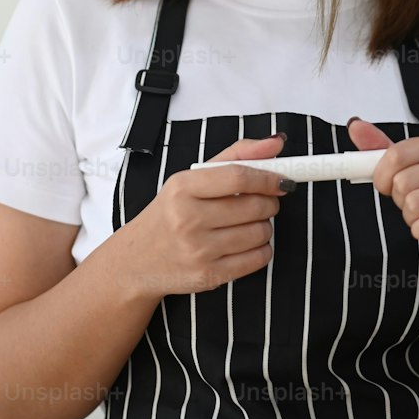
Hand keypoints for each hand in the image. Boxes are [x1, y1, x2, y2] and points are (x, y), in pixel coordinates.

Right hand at [119, 133, 293, 300]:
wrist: (137, 261)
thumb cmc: (171, 212)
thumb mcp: (192, 179)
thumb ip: (236, 155)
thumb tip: (278, 142)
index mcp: (182, 187)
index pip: (238, 177)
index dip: (268, 177)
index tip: (282, 179)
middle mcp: (188, 219)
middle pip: (254, 206)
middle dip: (269, 202)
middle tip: (263, 201)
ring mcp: (198, 250)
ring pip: (260, 233)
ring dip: (265, 226)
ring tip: (248, 223)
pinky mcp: (208, 276)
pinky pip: (258, 259)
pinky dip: (262, 249)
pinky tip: (247, 243)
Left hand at [347, 118, 418, 289]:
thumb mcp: (416, 176)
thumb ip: (386, 152)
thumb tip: (355, 125)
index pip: (397, 152)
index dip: (381, 174)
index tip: (383, 186)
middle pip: (403, 180)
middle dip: (400, 201)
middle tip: (415, 206)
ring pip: (414, 202)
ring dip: (411, 218)